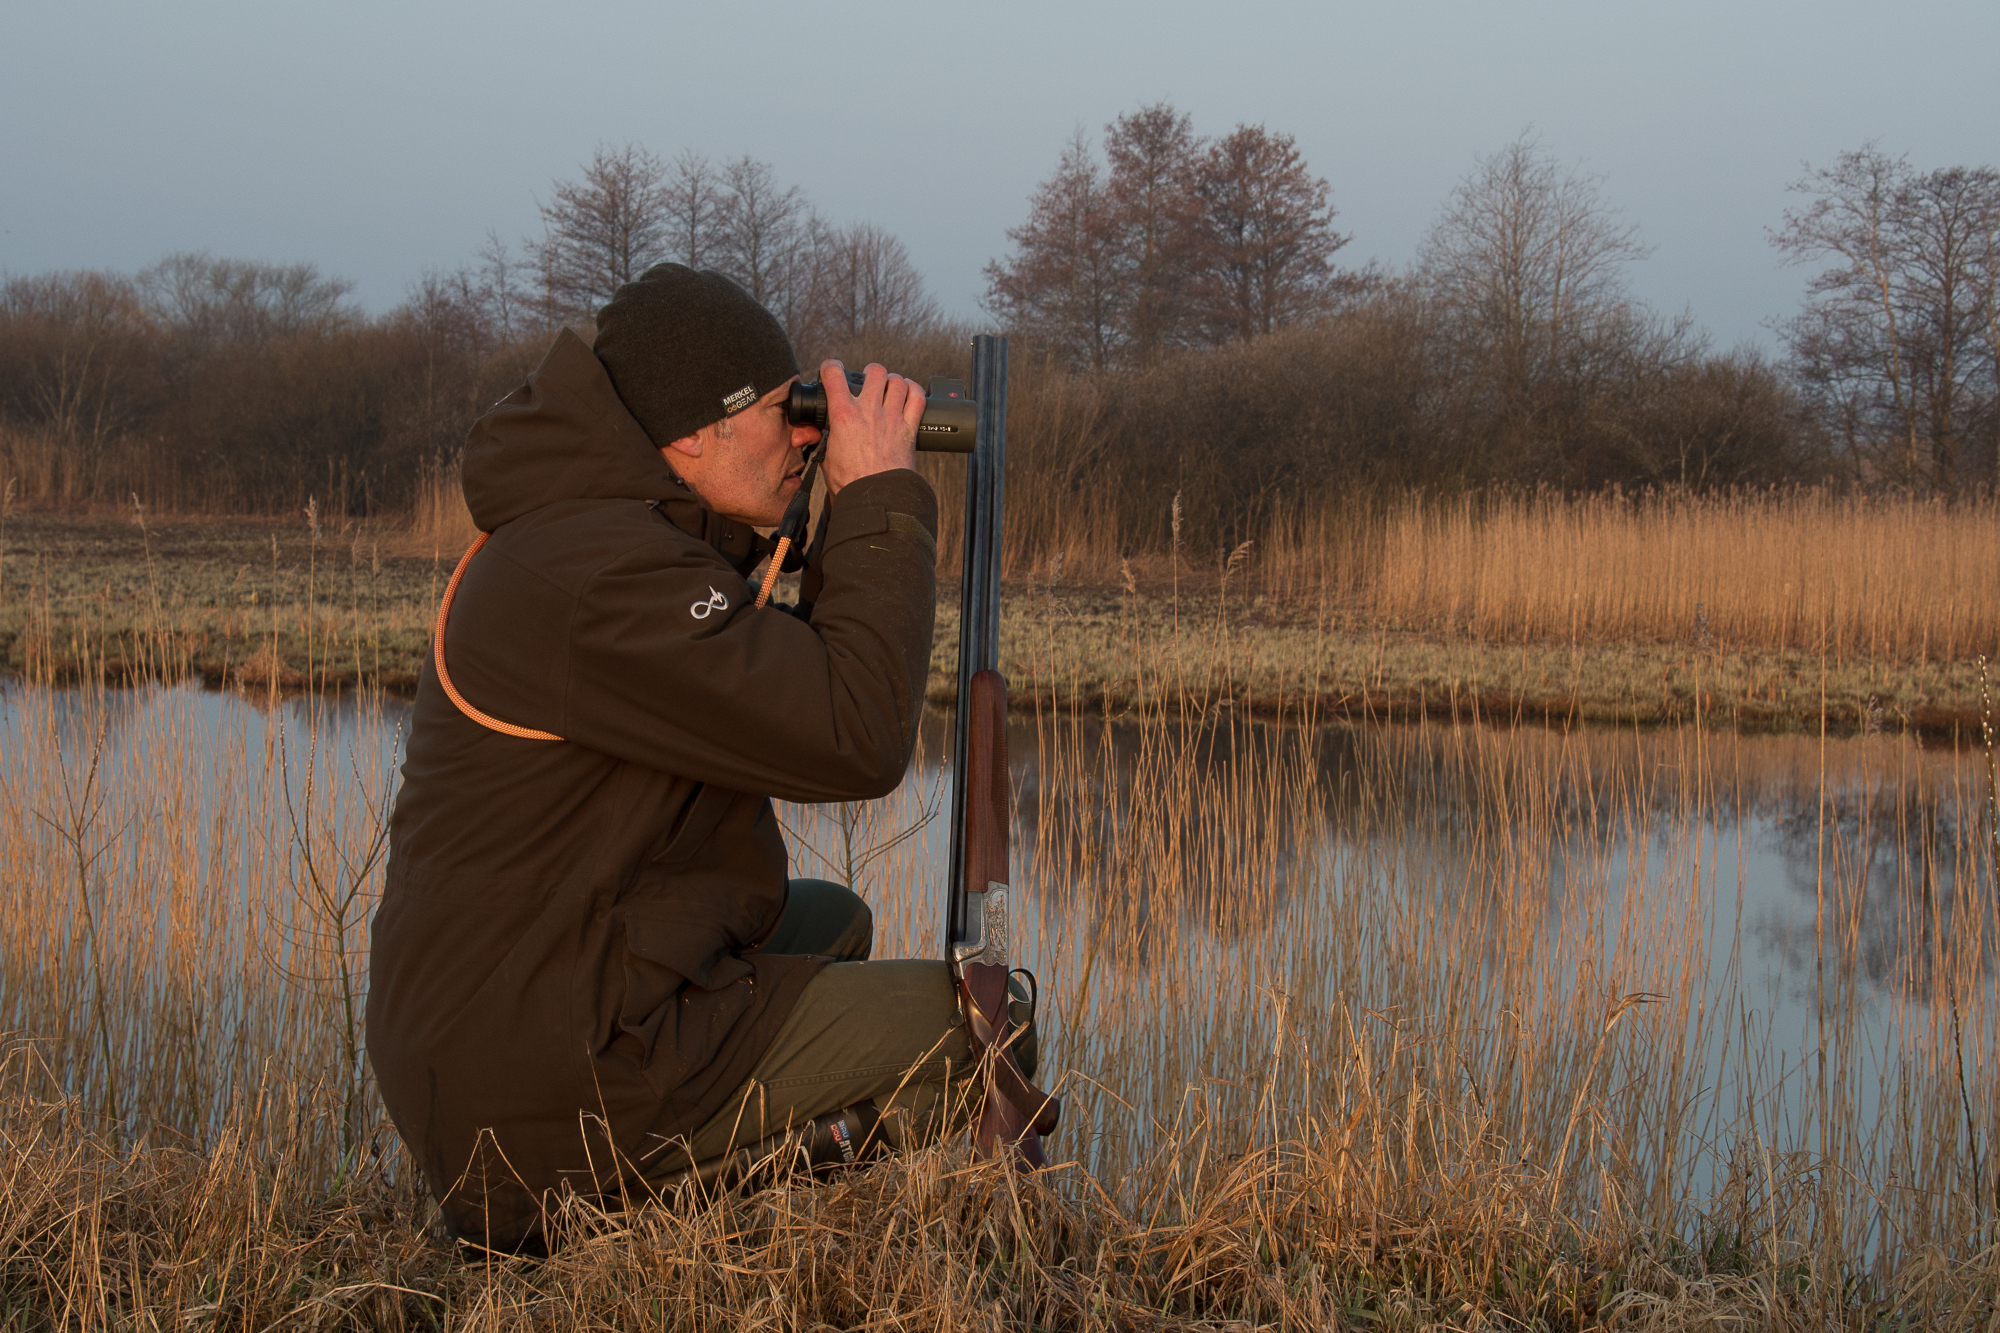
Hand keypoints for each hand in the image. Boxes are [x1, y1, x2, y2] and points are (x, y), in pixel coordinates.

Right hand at [818, 359, 920, 494]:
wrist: (874, 498)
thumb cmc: (850, 483)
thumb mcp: (826, 456)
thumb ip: (822, 438)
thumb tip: (814, 433)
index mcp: (844, 416)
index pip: (834, 376)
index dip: (831, 367)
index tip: (832, 369)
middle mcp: (869, 412)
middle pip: (875, 372)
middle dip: (871, 372)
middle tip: (869, 378)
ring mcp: (891, 418)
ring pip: (898, 381)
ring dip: (893, 381)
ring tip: (890, 387)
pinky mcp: (909, 429)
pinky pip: (917, 398)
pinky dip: (914, 390)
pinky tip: (909, 393)